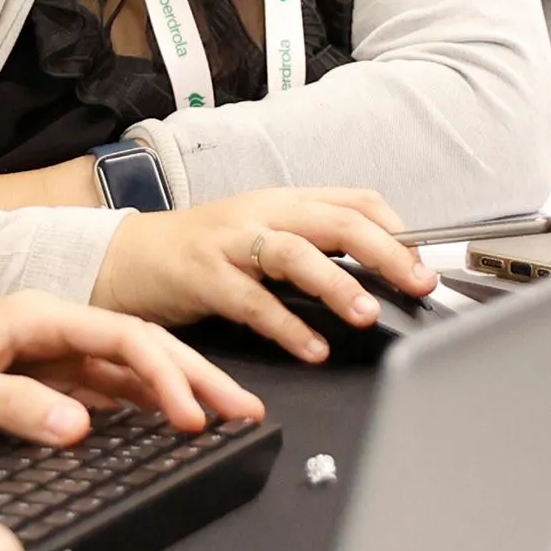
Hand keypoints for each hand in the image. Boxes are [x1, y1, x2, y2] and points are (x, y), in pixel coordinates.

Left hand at [0, 294, 265, 448]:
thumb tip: (77, 424)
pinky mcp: (30, 386)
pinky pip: (100, 393)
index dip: (167, 376)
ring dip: (175, 392)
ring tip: (222, 417)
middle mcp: (43, 330)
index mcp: (31, 316)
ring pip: (126, 371)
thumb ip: (12, 406)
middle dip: (196, 377)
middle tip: (244, 411)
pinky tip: (162, 425)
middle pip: (139, 348)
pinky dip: (139, 409)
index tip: (193, 415)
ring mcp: (40, 358)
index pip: (122, 337)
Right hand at [90, 186, 431, 360]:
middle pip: (335, 221)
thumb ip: (311, 247)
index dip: (396, 228)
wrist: (125, 258)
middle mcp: (262, 214)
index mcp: (284, 203)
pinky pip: (251, 300)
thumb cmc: (200, 253)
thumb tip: (375, 268)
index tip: (425, 261)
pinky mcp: (202, 276)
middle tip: (417, 283)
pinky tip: (312, 349)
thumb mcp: (261, 238)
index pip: (354, 201)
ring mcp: (230, 243)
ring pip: (294, 253)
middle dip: (384, 251)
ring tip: (365, 314)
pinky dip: (286, 326)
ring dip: (337, 283)